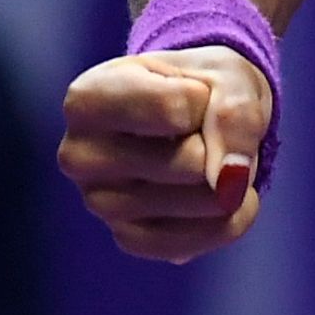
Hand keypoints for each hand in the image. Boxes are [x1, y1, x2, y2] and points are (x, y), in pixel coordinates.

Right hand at [56, 49, 272, 262]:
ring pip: (199, 201)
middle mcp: (80, 155)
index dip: (206, 100)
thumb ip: (235, 113)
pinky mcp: (127, 238)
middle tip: (210, 131)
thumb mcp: (228, 75)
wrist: (200, 118)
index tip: (194, 92)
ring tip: (214, 159)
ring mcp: (99, 203)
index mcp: (88, 98)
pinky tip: (232, 197)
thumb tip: (228, 179)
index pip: (172, 108)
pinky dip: (228, 220)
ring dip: (232, 182)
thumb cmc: (202, 88)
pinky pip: (196, 240)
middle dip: (224, 146)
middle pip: (189, 162)